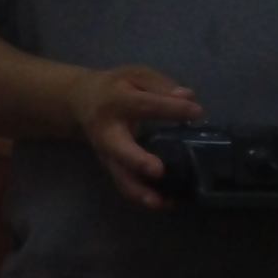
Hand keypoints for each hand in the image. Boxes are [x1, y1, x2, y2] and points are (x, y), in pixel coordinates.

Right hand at [69, 64, 202, 210]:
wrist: (81, 101)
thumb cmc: (116, 86)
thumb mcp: (136, 75)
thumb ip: (161, 85)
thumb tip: (188, 96)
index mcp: (117, 101)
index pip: (145, 104)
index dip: (171, 109)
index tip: (197, 113)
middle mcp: (108, 130)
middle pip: (119, 148)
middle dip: (137, 161)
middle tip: (158, 171)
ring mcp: (107, 152)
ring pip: (119, 176)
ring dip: (140, 192)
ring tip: (164, 202)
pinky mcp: (110, 166)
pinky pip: (124, 185)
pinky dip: (142, 197)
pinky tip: (164, 203)